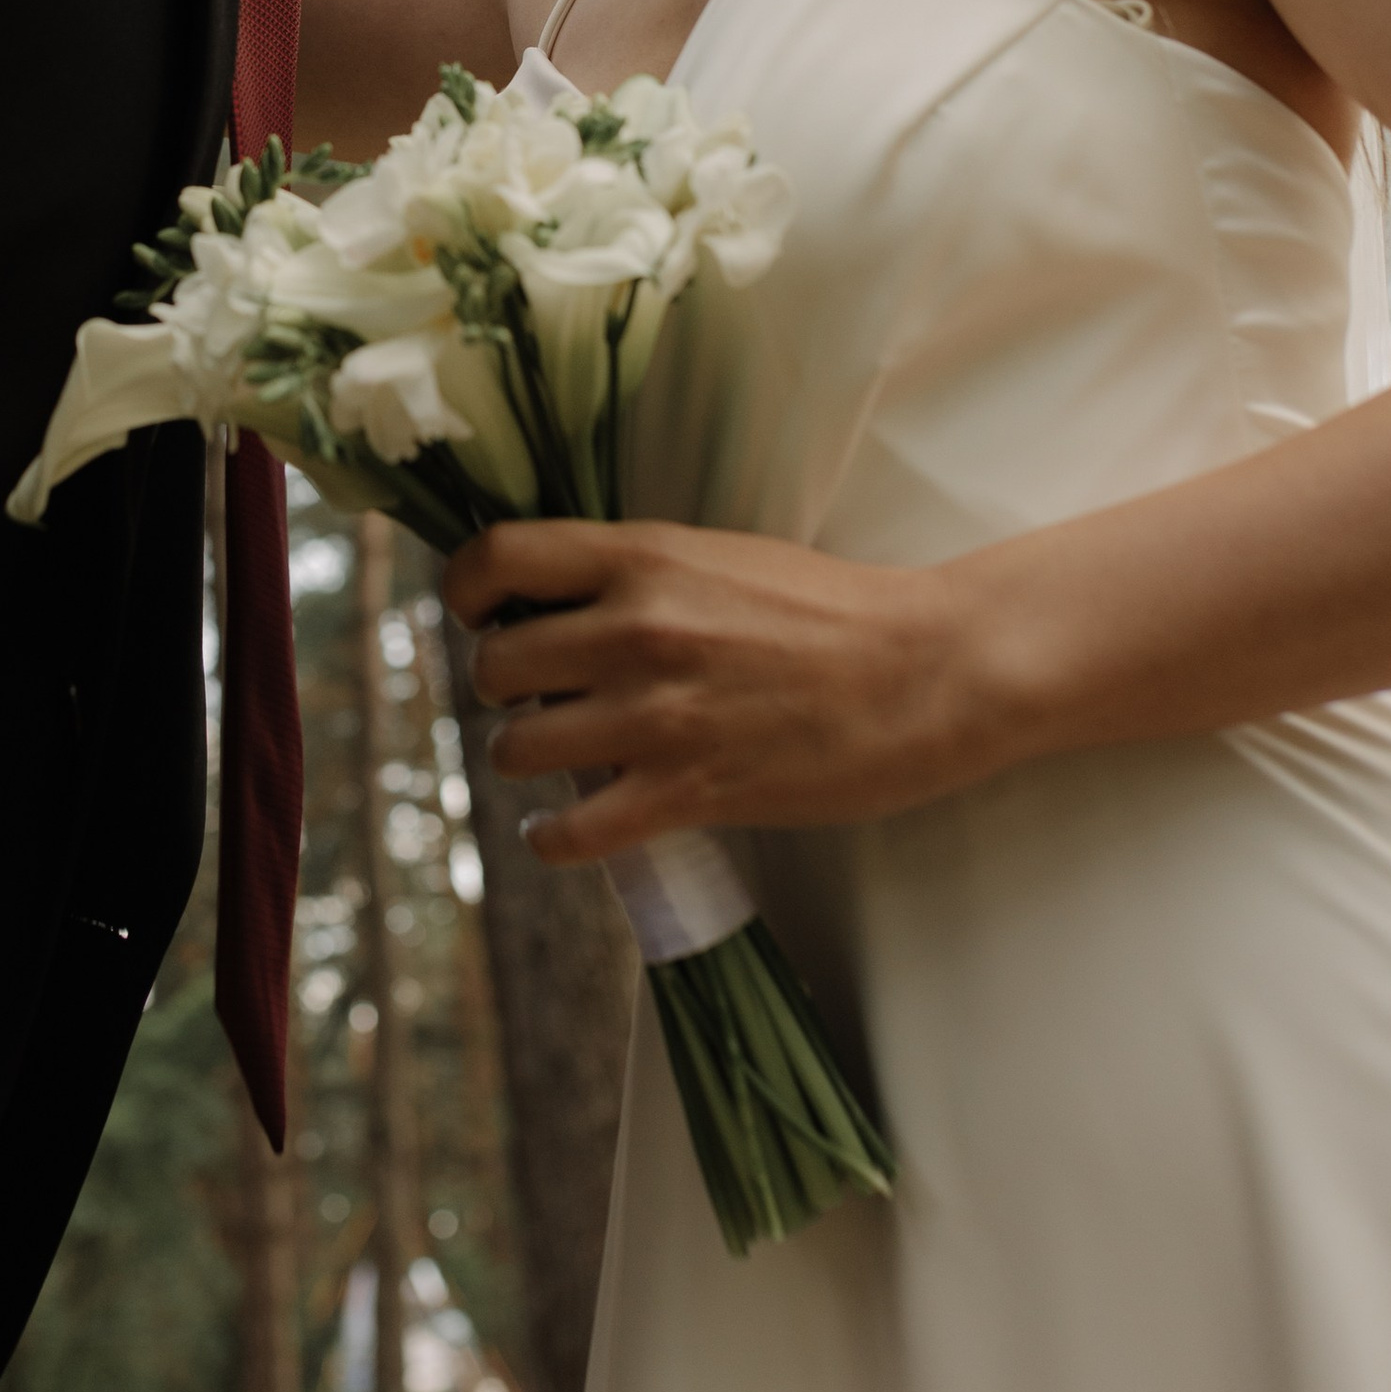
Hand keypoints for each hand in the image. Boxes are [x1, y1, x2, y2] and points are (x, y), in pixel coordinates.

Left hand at [442, 518, 988, 865]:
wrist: (923, 672)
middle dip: (504, 687)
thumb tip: (553, 601)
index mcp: (643, 558)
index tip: (479, 614)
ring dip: (526, 756)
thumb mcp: (717, 556)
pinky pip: (570, 830)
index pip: (497, 559)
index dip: (467, 591)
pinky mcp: (687, 792)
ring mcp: (656, 716)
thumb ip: (636, 574)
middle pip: (494, 666)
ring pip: (517, 748)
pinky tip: (560, 826)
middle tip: (538, 695)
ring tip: (558, 756)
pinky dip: (552, 835)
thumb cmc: (829, 610)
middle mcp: (634, 630)